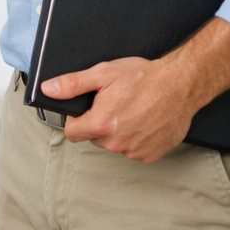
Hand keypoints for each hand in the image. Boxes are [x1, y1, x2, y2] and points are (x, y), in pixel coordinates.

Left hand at [41, 56, 195, 163]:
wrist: (180, 85)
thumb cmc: (144, 78)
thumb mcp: (102, 73)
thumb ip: (72, 84)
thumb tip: (48, 89)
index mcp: (100, 124)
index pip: (71, 132)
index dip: (76, 119)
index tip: (86, 109)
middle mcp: (116, 143)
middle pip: (93, 137)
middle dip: (98, 122)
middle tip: (113, 103)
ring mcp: (135, 151)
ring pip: (113, 144)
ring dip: (118, 131)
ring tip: (131, 110)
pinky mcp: (151, 155)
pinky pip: (133, 150)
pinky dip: (135, 138)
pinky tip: (143, 121)